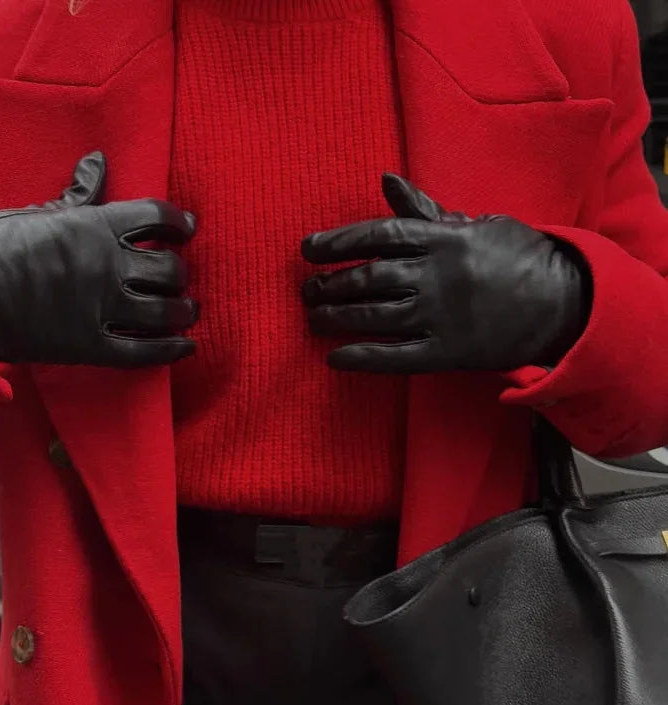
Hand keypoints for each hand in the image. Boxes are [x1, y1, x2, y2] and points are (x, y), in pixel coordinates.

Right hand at [0, 151, 198, 367]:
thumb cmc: (0, 244)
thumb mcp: (43, 211)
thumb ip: (80, 193)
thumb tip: (98, 162)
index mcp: (96, 226)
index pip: (157, 217)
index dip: (179, 223)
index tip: (186, 229)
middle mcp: (107, 265)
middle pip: (169, 268)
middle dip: (180, 273)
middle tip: (179, 278)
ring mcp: (101, 308)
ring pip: (165, 311)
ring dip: (183, 311)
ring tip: (185, 311)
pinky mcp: (91, 346)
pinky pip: (144, 351)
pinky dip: (171, 350)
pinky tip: (185, 346)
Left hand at [300, 173, 591, 373]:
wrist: (561, 302)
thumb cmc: (515, 256)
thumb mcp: (473, 224)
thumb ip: (425, 211)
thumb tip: (387, 181)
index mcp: (442, 239)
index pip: (377, 236)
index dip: (337, 242)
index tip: (308, 249)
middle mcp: (436, 276)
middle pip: (368, 279)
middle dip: (330, 284)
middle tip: (306, 290)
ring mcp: (440, 316)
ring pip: (374, 317)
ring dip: (336, 318)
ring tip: (313, 318)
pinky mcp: (446, 352)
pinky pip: (395, 358)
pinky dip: (361, 358)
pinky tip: (335, 358)